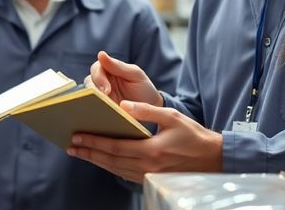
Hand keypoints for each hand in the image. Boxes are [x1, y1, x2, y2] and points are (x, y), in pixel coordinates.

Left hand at [66, 101, 222, 182]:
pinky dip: (110, 167)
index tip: (77, 137)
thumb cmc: (194, 135)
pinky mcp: (152, 179)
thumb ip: (147, 110)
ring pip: (115, 169)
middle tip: (71, 146)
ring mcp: (149, 175)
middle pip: (111, 160)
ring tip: (80, 153)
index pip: (115, 146)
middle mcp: (148, 166)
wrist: (213, 159)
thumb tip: (123, 106)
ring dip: (96, 161)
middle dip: (89, 153)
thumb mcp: (171, 117)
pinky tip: (102, 160)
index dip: (94, 142)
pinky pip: (125, 174)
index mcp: (151, 150)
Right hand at [85, 51, 161, 106]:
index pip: (96, 69)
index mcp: (109, 70)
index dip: (99, 78)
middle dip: (95, 90)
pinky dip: (94, 110)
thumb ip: (118, 66)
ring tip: (103, 108)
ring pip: (87, 96)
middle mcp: (102, 82)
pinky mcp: (101, 110)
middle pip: (89, 82)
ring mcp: (101, 97)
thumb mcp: (135, 75)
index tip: (107, 89)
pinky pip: (92, 109)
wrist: (152, 109)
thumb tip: (100, 54)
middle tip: (105, 99)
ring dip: (93, 101)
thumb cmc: (143, 88)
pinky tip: (101, 115)